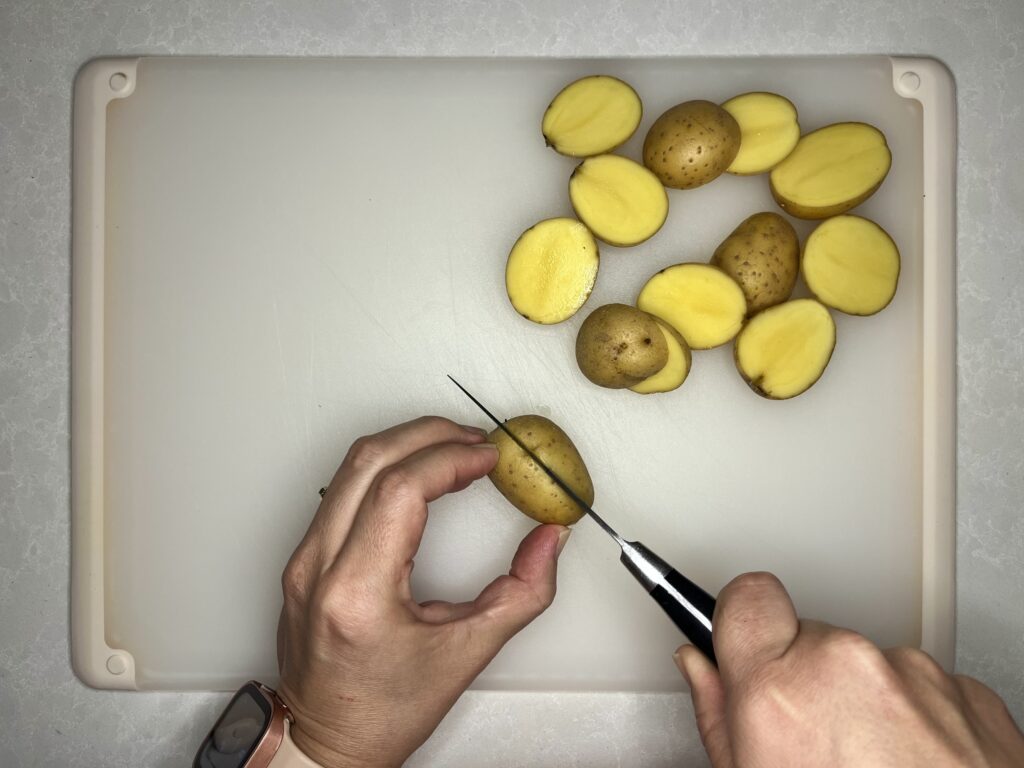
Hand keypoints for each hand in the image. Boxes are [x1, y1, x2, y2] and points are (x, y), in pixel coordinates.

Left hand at [276, 416, 569, 767]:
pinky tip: (420, 474)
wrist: (327, 742)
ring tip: (453, 449)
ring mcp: (303, 559)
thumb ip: (522, 593)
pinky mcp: (303, 558)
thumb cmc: (383, 712)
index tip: (488, 457)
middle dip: (429, 434)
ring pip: (350, 467)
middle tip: (474, 440)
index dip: (450, 459)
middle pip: (368, 460)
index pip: (400, 489)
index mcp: (357, 593)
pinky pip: (342, 489)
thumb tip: (550, 540)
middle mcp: (318, 567)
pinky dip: (386, 468)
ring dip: (406, 444)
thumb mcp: (466, 655)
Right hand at [675, 572, 1023, 766]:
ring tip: (871, 765)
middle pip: (809, 638)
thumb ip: (718, 716)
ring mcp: (915, 676)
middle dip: (807, 680)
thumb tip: (702, 668)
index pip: (747, 596)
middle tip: (814, 742)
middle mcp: (847, 670)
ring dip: (864, 703)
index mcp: (780, 694)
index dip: (742, 619)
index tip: (744, 642)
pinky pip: (919, 687)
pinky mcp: (968, 693)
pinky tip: (910, 766)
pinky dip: (913, 720)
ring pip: (866, 664)